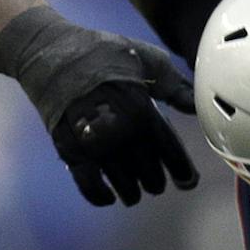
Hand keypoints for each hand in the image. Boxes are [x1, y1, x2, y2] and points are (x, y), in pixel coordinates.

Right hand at [0, 6, 198, 205]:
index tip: (187, 182)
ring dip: (132, 191)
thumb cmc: (102, 52)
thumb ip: (176, 87)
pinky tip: (109, 196)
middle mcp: (121, 132)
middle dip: (156, 180)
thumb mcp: (146, 59)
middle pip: (150, 176)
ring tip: (133, 189)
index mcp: (143, 110)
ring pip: (125, 187)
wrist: (50, 52)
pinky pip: (90, 188)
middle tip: (154, 178)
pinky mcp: (69, 151)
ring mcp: (94, 145)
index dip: (184, 173)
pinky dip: (102, 197)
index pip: (171, 155)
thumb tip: (199, 105)